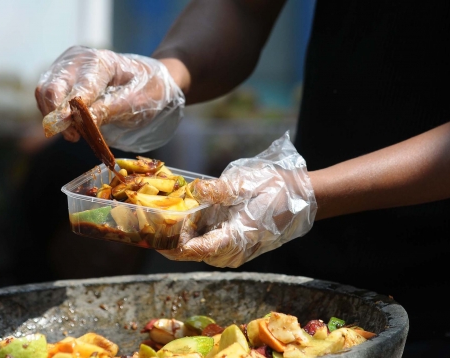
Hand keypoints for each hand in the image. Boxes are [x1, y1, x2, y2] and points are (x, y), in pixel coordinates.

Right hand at [35, 46, 184, 151]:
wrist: (148, 78)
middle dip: (58, 117)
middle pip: (51, 88)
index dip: (71, 114)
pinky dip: (55, 114)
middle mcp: (78, 59)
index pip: (78, 89)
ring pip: (44, 93)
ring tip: (75, 134)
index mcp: (100, 62)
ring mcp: (67, 65)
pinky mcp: (61, 76)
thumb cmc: (146, 89)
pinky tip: (72, 125)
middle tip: (74, 137)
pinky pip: (47, 97)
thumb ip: (109, 109)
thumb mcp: (135, 102)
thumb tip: (84, 120)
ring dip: (54, 117)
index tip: (73, 134)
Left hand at [160, 132, 316, 267]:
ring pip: (197, 249)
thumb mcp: (246, 184)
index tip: (151, 233)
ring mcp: (233, 250)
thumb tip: (193, 189)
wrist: (301, 197)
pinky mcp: (233, 244)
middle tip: (148, 218)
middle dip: (169, 237)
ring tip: (161, 214)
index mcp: (235, 238)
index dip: (170, 243)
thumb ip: (217, 190)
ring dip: (179, 234)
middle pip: (191, 252)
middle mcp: (232, 251)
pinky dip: (192, 231)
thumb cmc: (276, 190)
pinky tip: (182, 214)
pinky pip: (206, 243)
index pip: (196, 250)